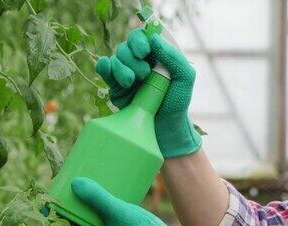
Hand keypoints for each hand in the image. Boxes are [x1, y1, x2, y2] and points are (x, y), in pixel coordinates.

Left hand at [71, 177, 204, 225]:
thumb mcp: (116, 211)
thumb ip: (96, 198)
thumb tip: (75, 184)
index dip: (70, 214)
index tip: (67, 200)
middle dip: (86, 215)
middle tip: (84, 196)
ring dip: (101, 219)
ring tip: (101, 200)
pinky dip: (114, 224)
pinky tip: (119, 211)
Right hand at [96, 29, 200, 158]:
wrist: (163, 126)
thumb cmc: (176, 102)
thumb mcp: (184, 77)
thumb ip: (173, 57)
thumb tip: (154, 39)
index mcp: (155, 54)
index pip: (142, 36)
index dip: (139, 40)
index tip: (144, 52)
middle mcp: (138, 61)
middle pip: (125, 46)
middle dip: (132, 59)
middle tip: (143, 75)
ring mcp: (124, 72)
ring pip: (115, 58)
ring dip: (121, 68)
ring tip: (131, 82)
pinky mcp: (114, 85)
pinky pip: (104, 69)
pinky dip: (103, 66)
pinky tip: (106, 68)